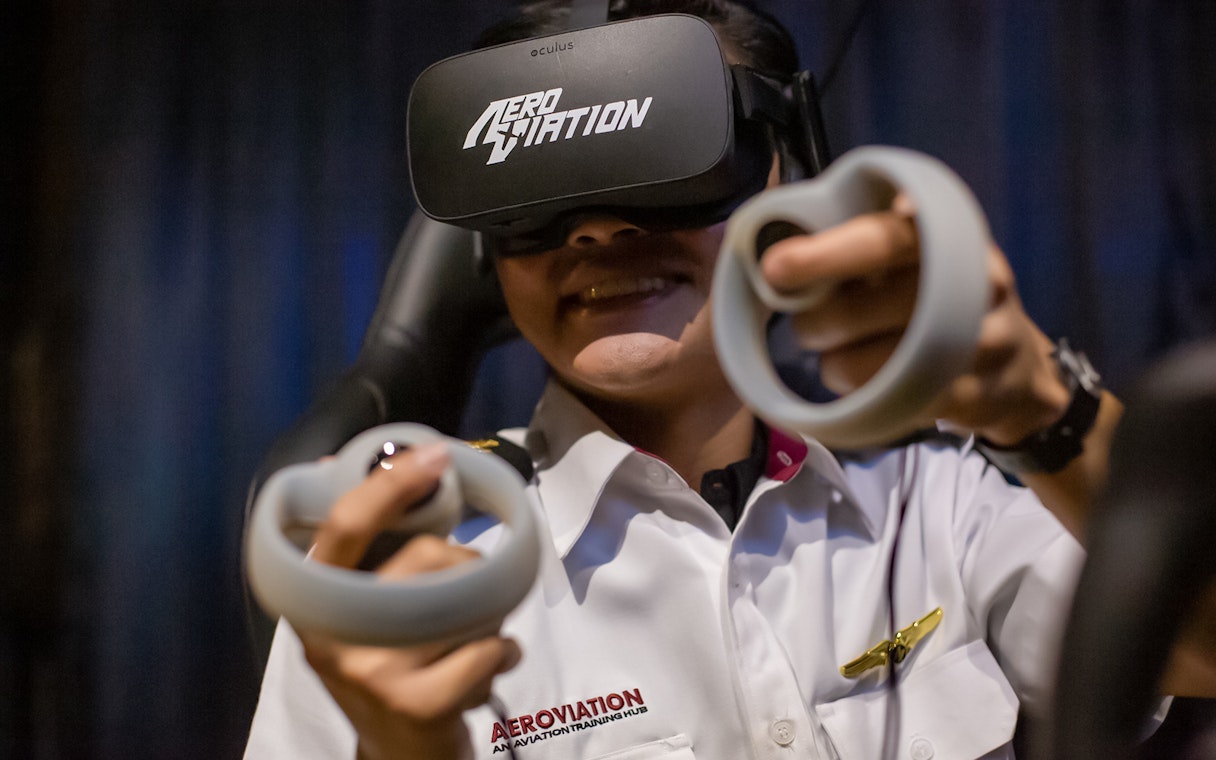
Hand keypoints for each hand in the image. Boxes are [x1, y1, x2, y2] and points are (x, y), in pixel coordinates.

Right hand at [298, 443, 521, 759]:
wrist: (399, 754)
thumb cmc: (390, 668)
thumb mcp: (361, 610)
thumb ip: (361, 545)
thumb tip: (333, 459)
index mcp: (315, 598)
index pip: (345, 525)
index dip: (389, 484)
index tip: (434, 457)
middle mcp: (331, 633)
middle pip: (425, 555)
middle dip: (467, 564)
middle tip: (470, 595)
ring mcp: (370, 670)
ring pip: (465, 601)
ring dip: (489, 616)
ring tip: (471, 641)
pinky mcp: (414, 703)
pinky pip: (487, 648)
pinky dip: (505, 652)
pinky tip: (489, 669)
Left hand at [759, 195, 1068, 445]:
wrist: (1019, 371)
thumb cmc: (941, 299)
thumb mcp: (914, 257)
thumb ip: (857, 242)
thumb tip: (772, 246)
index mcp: (951, 235)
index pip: (882, 239)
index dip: (826, 254)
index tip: (775, 268)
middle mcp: (974, 282)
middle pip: (862, 307)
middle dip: (815, 322)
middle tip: (807, 327)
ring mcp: (979, 343)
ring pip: (866, 365)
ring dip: (835, 366)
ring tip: (843, 359)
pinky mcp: (970, 397)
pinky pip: (887, 404)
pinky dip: (862, 399)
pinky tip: (869, 388)